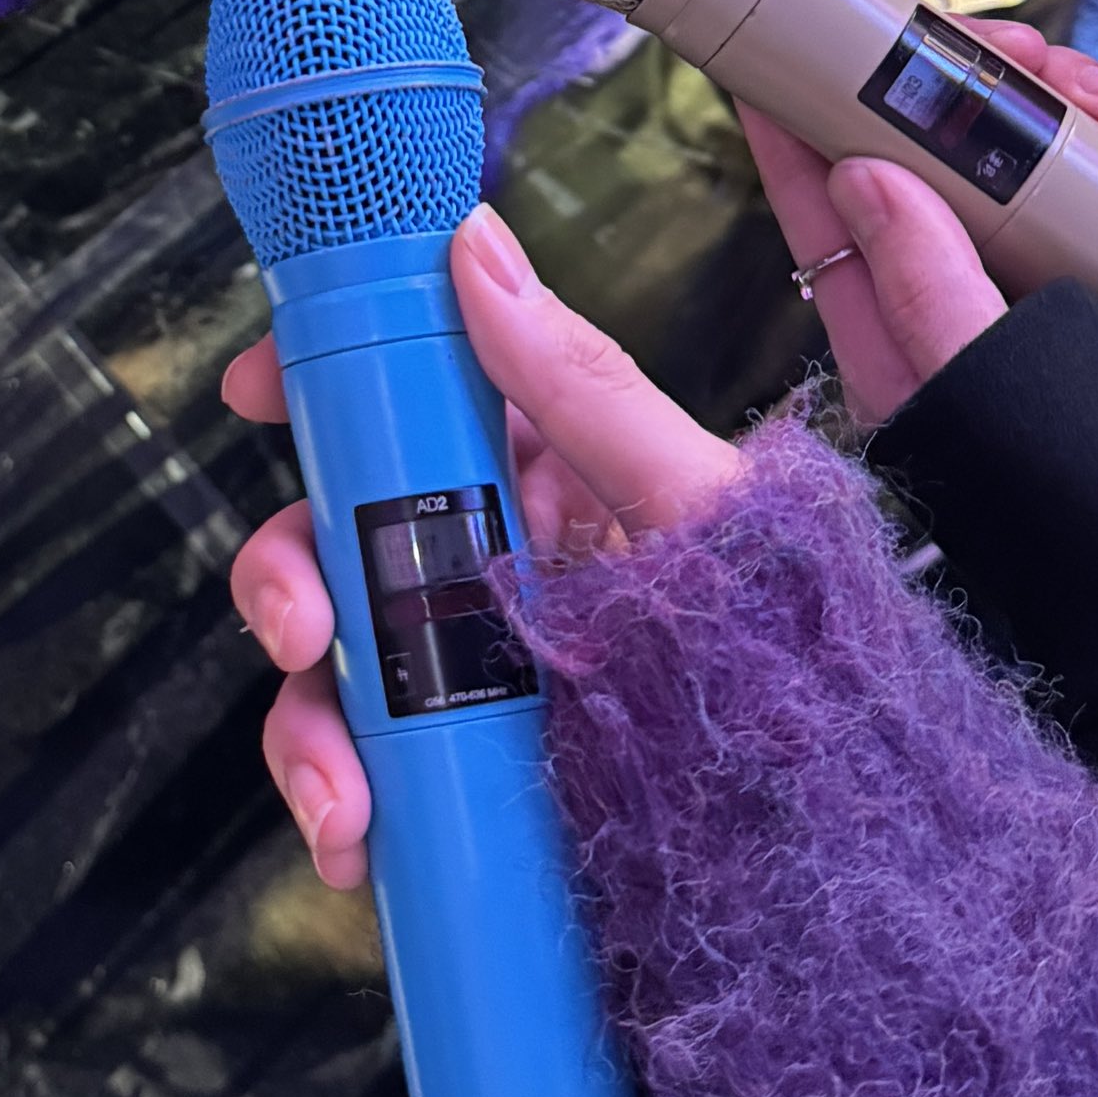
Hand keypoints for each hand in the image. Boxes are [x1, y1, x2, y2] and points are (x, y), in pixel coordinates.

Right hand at [222, 205, 744, 887]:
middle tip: (301, 629)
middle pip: (343, 537)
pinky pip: (378, 772)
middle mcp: (500, 561)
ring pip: (342, 664)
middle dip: (293, 578)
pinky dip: (342, 806)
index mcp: (548, 472)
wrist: (842, 837)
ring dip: (310, 723)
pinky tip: (358, 847)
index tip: (255, 391)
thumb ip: (589, 387)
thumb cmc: (802, 648)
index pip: (410, 398)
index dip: (321, 385)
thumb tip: (478, 248)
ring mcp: (484, 671)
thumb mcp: (702, 507)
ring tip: (340, 800)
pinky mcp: (477, 771)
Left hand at [735, 21, 1097, 414]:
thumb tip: (864, 175)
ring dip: (1062, 123)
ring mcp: (1028, 322)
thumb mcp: (982, 410)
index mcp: (894, 356)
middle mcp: (950, 331)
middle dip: (975, 95)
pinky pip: (1088, 217)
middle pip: (929, 171)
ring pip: (1014, 180)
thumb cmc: (1082, 530)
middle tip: (1042, 66)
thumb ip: (925, 297)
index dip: (810, 118)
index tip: (811, 40)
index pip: (826, 214)